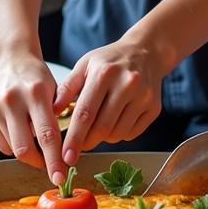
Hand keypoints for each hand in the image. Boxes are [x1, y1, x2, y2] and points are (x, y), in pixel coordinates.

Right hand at [0, 55, 67, 183]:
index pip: (47, 135)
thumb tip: (64, 151)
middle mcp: (13, 100)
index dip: (54, 160)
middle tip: (52, 170)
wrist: (9, 58)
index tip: (61, 177)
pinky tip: (21, 133)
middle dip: (40, 164)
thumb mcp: (54, 89)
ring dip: (29, 154)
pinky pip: (2, 144)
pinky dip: (14, 146)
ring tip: (38, 145)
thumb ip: (57, 116)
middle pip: (25, 148)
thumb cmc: (36, 76)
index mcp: (36, 92)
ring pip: (13, 149)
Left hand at [52, 37, 168, 163]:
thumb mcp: (85, 65)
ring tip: (98, 125)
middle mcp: (127, 84)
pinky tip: (116, 120)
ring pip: (118, 133)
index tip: (66, 155)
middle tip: (78, 147)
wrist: (146, 52)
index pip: (85, 113)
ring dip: (103, 138)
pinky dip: (119, 134)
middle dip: (87, 142)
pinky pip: (132, 133)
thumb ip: (67, 87)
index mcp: (104, 73)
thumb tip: (53, 112)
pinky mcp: (154, 107)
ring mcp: (143, 96)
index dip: (74, 137)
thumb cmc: (110, 61)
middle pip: (102, 127)